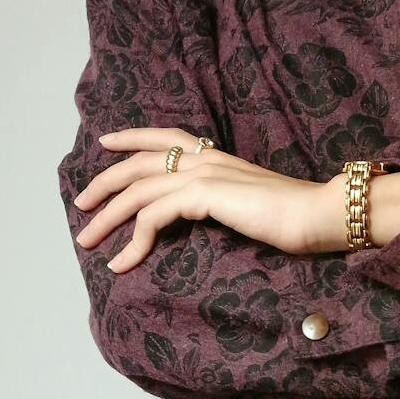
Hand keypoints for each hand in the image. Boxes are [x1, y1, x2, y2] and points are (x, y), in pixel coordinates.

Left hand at [73, 126, 346, 271]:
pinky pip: (153, 215)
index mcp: (215, 155)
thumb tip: (208, 216)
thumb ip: (226, 203)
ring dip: (108, 218)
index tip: (104, 143)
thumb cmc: (296, 218)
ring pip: (137, 190)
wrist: (318, 215)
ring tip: (88, 241)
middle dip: (103, 185)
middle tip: (80, 208)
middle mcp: (204, 158)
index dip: (130, 137)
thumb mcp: (252, 205)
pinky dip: (133, 240)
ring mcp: (203, 174)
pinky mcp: (203, 195)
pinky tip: (123, 262)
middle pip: (137, 163)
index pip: (163, 136)